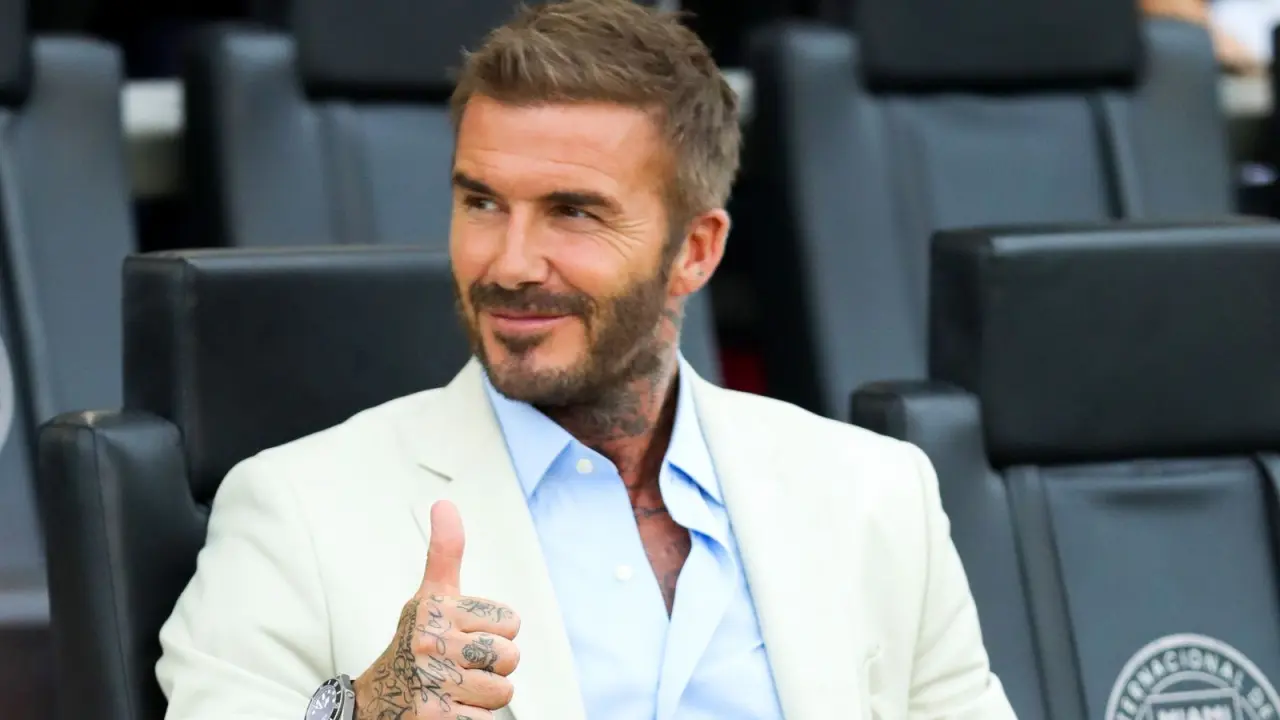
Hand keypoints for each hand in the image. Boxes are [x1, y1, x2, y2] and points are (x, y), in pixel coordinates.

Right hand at [353, 501, 521, 719]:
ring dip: (483, 697)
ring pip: (503, 692)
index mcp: (435, 608)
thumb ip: (445, 552)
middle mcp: (428, 642)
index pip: (511, 622)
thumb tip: (445, 502)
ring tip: (453, 690)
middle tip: (458, 668)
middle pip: (510, 657)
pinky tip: (447, 712)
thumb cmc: (415, 642)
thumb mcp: (429, 596)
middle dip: (493, 667)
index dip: (494, 633)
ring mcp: (430, 683)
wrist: (376, 702)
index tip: (462, 636)